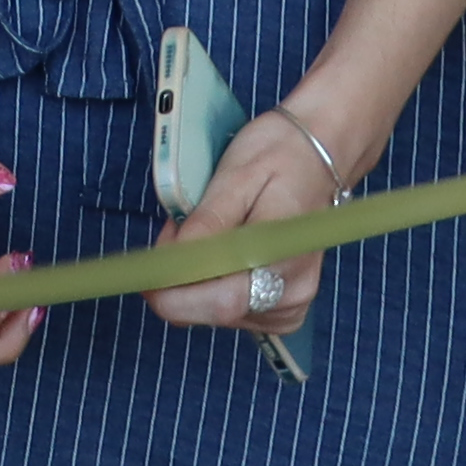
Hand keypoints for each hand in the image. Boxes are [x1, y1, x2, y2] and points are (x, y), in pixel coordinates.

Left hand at [147, 96, 357, 334]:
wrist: (320, 154)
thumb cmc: (279, 157)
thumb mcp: (236, 176)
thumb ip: (208, 224)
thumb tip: (174, 260)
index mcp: (285, 258)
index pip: (221, 301)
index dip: (174, 293)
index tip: (145, 273)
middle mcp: (293, 293)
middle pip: (213, 310)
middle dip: (179, 278)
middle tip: (176, 231)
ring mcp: (291, 306)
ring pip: (216, 312)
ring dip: (194, 279)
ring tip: (205, 231)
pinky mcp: (283, 311)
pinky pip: (230, 310)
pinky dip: (212, 284)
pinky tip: (220, 252)